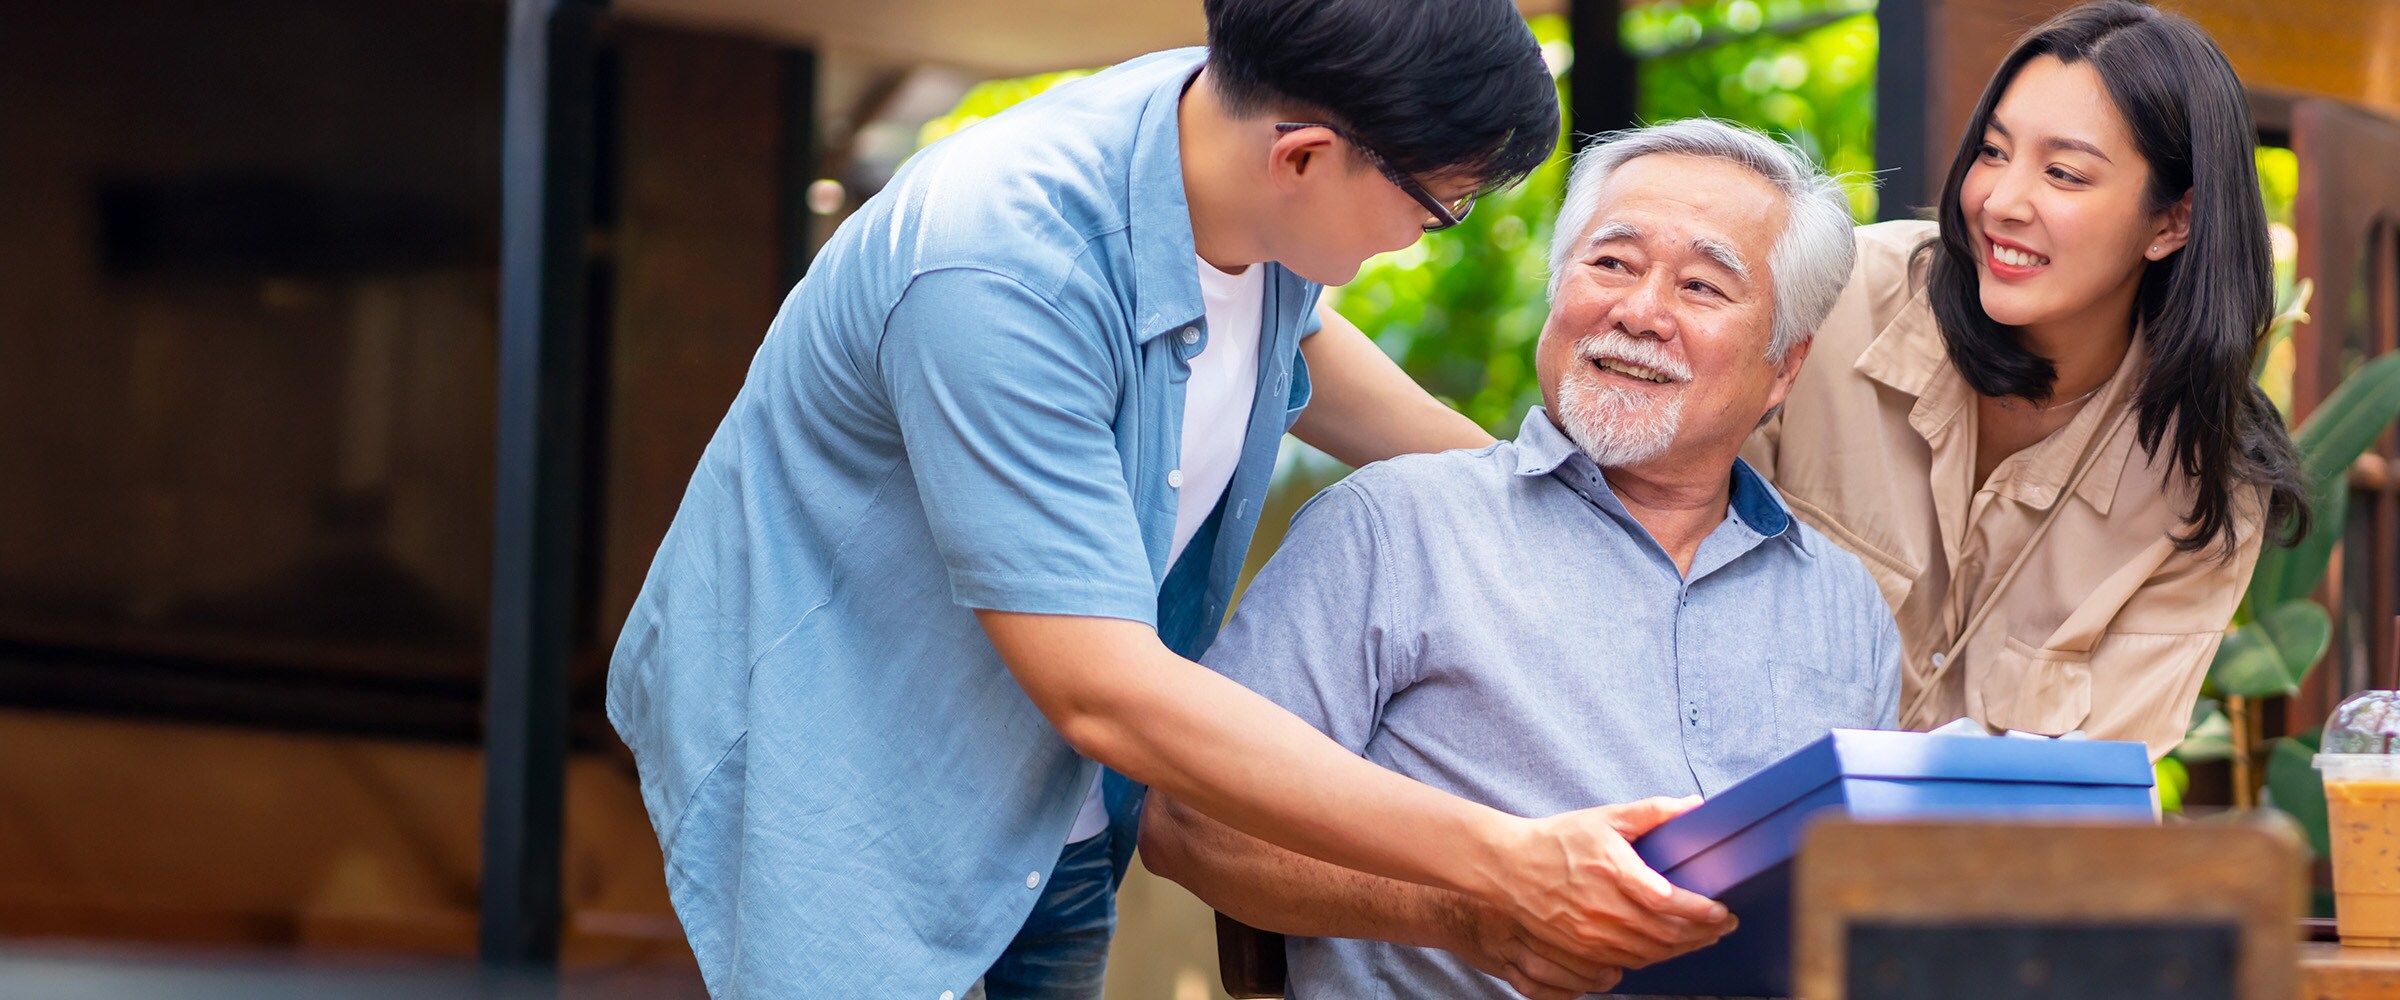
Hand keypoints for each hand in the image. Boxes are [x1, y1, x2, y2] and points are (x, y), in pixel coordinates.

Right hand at [1440, 894, 1623, 999]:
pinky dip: (1555, 992)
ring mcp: (1503, 945)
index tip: (1624, 937)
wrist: (1450, 905)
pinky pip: (1528, 986)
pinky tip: (1574, 989)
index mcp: (1526, 894)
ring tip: (1605, 980)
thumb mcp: (1530, 871)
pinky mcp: (1498, 964)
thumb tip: (1609, 888)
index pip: (1568, 916)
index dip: (1600, 930)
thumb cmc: (1499, 885)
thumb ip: (1564, 880)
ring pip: (1544, 970)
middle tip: (1618, 966)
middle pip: (1558, 947)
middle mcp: (1514, 920)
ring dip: (1579, 980)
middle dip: (1594, 962)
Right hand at [1480, 796, 1737, 970]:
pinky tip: (1669, 947)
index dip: (1699, 910)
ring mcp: (1592, 933)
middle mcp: (1603, 908)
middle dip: (1702, 933)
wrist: (1508, 869)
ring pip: (1651, 952)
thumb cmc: (1557, 841)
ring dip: (1684, 948)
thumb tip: (1695, 805)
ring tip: (1704, 937)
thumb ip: (1652, 812)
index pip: (1666, 900)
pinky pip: (1629, 962)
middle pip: (1666, 933)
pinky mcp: (1582, 949)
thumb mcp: (1605, 818)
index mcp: (1612, 870)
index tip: (1721, 910)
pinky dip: (1656, 957)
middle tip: (1724, 925)